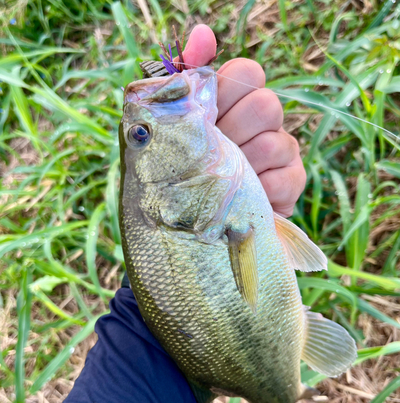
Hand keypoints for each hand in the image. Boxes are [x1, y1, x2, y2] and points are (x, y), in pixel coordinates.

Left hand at [180, 25, 305, 217]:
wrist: (194, 221)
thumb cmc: (183, 169)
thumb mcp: (177, 125)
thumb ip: (187, 78)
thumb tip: (203, 32)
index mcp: (235, 101)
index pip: (248, 72)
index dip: (226, 92)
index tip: (207, 116)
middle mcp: (264, 120)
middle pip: (265, 104)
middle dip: (233, 133)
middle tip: (212, 154)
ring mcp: (282, 149)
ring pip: (274, 143)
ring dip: (242, 167)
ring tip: (222, 181)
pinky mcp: (293, 180)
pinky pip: (284, 178)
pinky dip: (259, 191)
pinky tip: (243, 198)